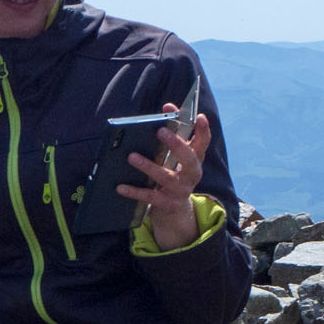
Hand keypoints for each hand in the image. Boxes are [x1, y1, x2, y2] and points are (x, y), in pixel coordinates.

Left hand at [116, 105, 211, 249]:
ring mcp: (181, 190)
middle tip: (161, 130)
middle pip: (189, 158)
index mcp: (194, 159)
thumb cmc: (171, 175)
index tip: (199, 116)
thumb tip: (161, 113)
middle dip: (176, 144)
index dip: (203, 129)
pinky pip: (150, 196)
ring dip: (148, 166)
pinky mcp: (167, 203)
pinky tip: (120, 187)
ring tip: (131, 156)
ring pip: (166, 177)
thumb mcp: (174, 159)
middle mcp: (191, 174)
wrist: (174, 210)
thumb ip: (170, 139)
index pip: (203, 142)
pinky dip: (134, 191)